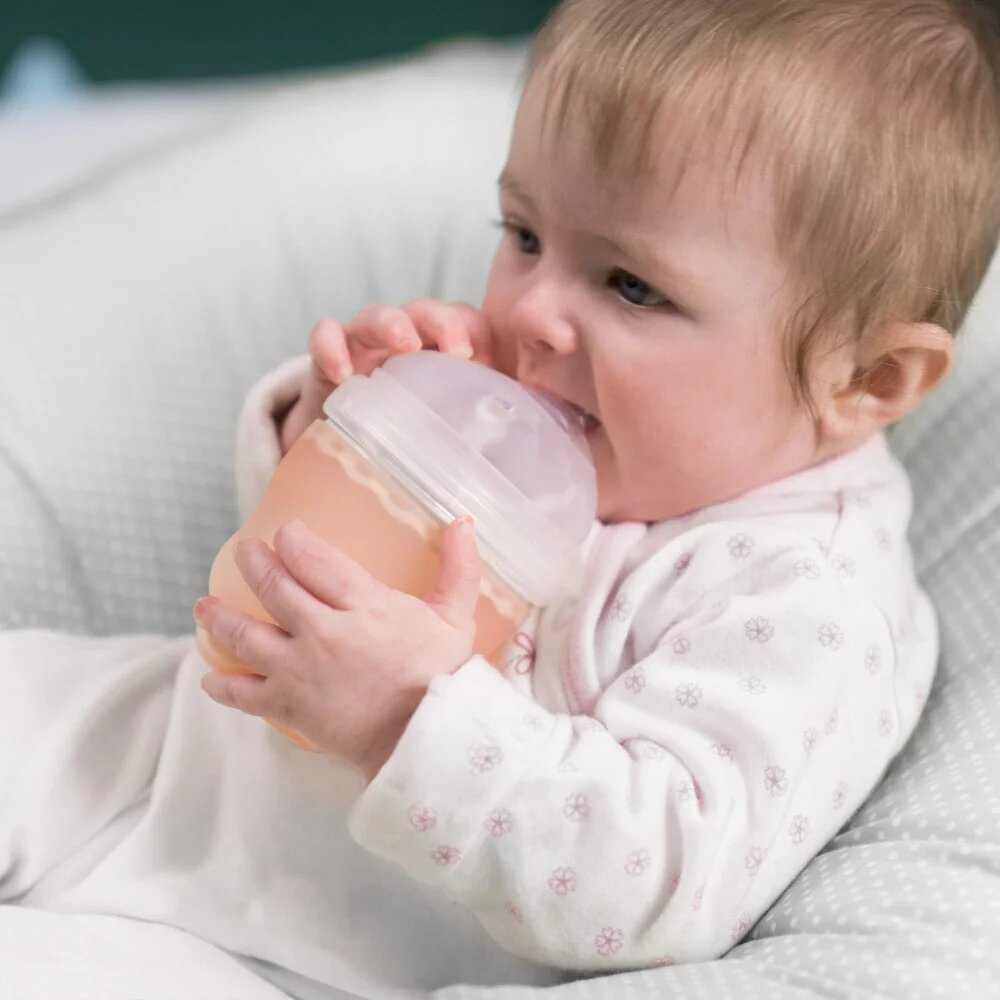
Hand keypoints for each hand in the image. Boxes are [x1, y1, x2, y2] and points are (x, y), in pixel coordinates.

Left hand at [194, 516, 480, 779]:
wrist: (429, 742)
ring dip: (220, 618)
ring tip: (205, 606)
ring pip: (245, 636)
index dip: (293, 541)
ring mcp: (301, 671)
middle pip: (273, 588)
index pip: (313, 559)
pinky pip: (244, 695)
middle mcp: (324, 632)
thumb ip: (458, 569)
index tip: (286, 533)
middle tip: (243, 551)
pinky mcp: (290, 707)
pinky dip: (223, 686)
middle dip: (252, 563)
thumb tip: (464, 523)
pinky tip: (211, 677)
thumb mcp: (455, 618)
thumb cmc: (443, 677)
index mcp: (364, 605)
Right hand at [279, 301, 495, 452]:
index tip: (490, 360)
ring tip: (405, 346)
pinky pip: (325, 337)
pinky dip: (332, 347)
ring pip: (378, 315)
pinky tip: (345, 376)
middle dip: (444, 323)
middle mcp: (407, 345)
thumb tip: (543, 446)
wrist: (354, 461)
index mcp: (443, 356)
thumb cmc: (417, 445)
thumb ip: (495, 430)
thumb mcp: (458, 436)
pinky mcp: (328, 362)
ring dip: (394, 324)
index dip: (480, 331)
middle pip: (426, 313)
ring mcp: (366, 349)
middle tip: (458, 351)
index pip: (467, 323)